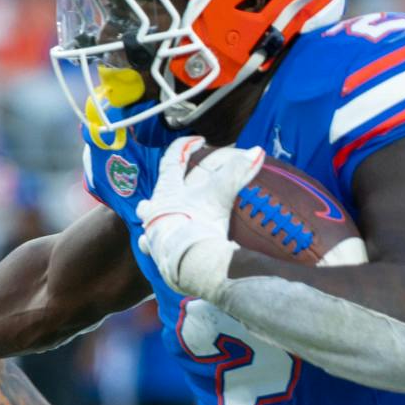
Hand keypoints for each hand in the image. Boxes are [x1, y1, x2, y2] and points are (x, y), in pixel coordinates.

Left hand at [137, 136, 262, 300]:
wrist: (189, 264)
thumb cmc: (199, 226)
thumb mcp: (219, 195)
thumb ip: (237, 172)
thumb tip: (257, 150)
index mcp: (168, 190)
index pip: (172, 159)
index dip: (185, 146)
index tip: (199, 141)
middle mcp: (154, 209)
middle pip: (158, 189)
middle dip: (168, 182)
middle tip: (181, 179)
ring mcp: (153, 233)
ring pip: (147, 217)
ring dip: (153, 213)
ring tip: (161, 213)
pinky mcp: (156, 255)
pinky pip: (149, 247)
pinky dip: (152, 243)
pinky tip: (154, 245)